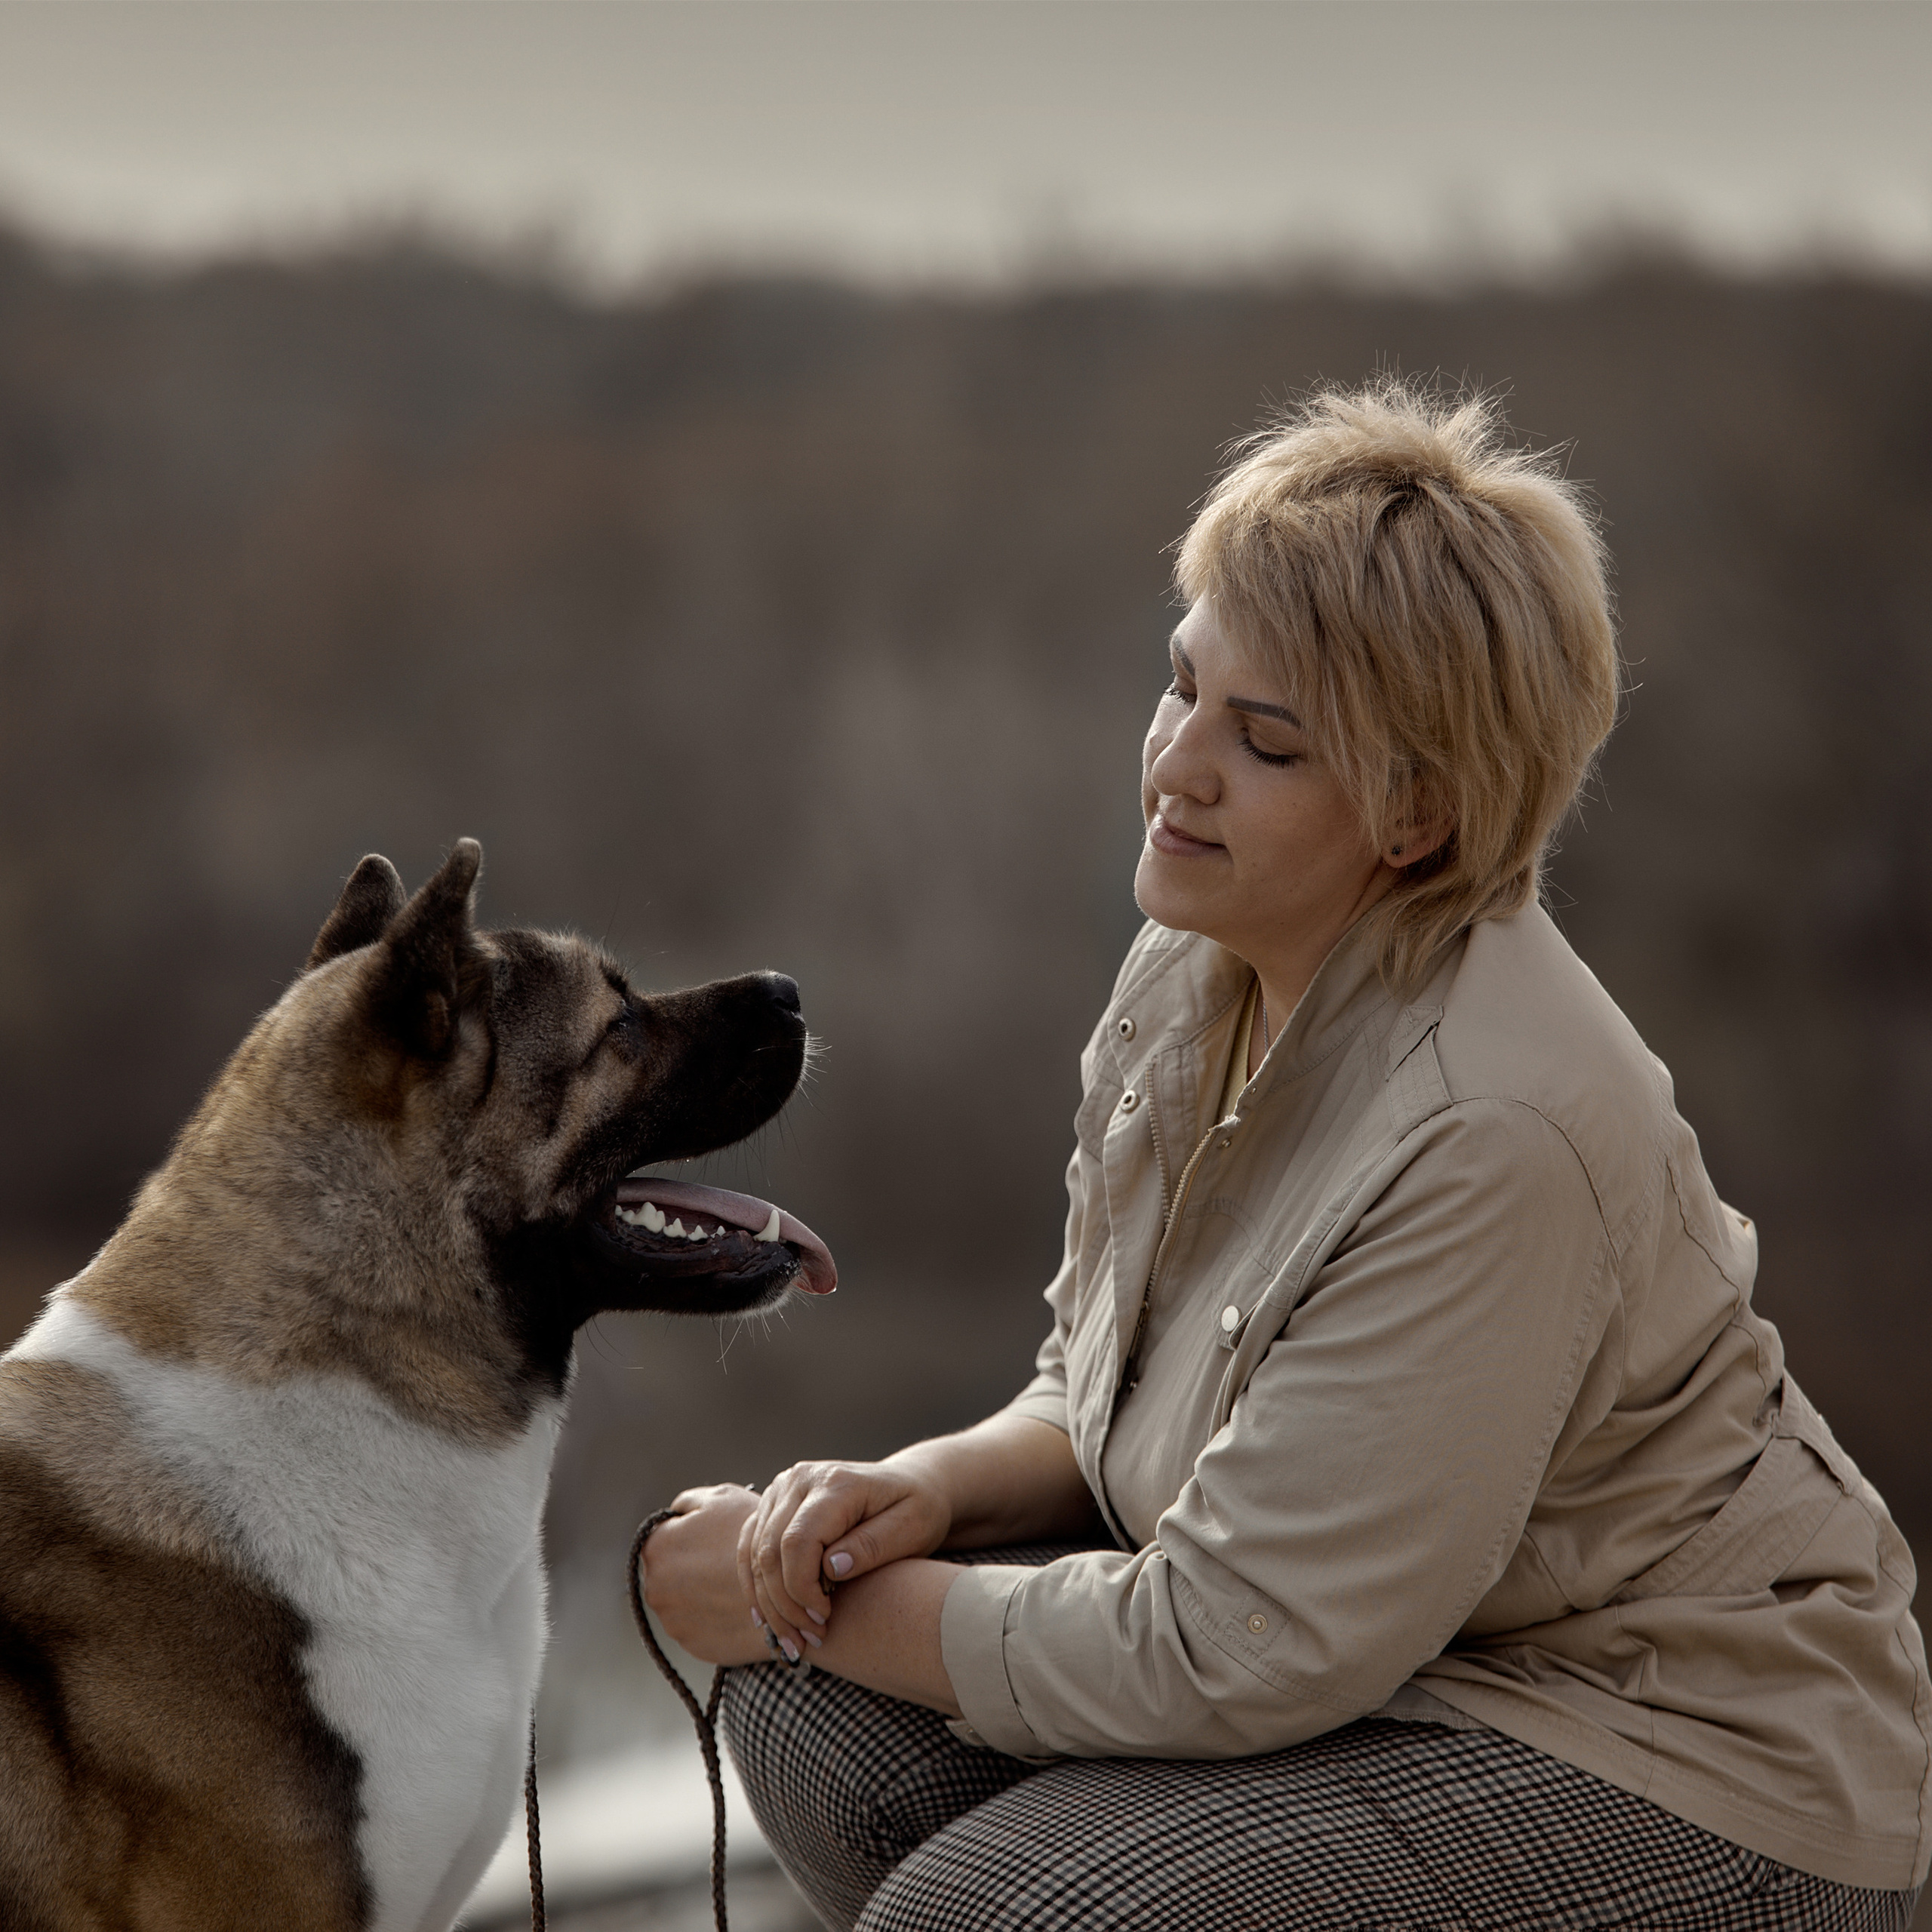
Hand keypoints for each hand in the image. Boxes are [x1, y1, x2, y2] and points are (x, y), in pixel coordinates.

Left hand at [640, 1484, 771, 1666]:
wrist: (787, 1591)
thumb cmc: (755, 1539)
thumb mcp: (722, 1498)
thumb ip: (687, 1502)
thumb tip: (673, 1513)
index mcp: (657, 1547)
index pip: (664, 1537)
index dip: (692, 1534)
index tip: (713, 1538)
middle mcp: (655, 1588)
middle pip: (670, 1572)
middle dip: (692, 1566)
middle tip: (724, 1561)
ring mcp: (673, 1621)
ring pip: (683, 1601)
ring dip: (700, 1594)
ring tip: (731, 1584)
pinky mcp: (692, 1645)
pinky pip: (698, 1627)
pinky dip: (712, 1618)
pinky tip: (733, 1605)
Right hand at [737, 1459, 951, 1658]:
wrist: (913, 1483)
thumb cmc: (919, 1508)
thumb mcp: (913, 1527)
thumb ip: (872, 1546)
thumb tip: (831, 1568)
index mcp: (836, 1483)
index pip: (797, 1541)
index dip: (802, 1589)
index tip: (824, 1619)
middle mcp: (801, 1478)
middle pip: (769, 1551)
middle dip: (784, 1605)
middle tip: (809, 1640)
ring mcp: (783, 1488)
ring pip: (755, 1553)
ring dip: (768, 1603)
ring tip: (793, 1639)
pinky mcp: (774, 1502)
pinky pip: (750, 1546)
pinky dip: (755, 1585)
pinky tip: (766, 1618)